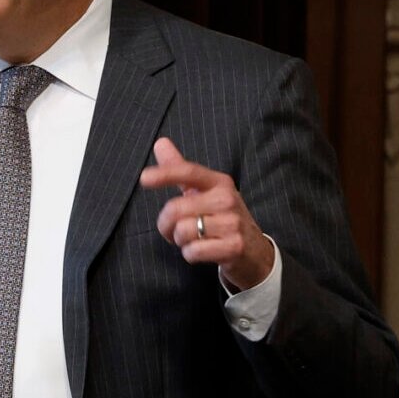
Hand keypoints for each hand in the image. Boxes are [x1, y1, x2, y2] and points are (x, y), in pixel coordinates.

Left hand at [138, 136, 275, 290]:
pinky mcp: (234, 246)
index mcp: (219, 183)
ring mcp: (233, 223)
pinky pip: (193, 251)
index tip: (144, 178)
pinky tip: (204, 251)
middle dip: (166, 225)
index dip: (165, 174)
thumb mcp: (205, 191)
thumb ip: (180, 169)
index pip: (189, 172)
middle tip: (176, 230)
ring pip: (182, 231)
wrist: (254, 249)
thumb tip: (160, 142)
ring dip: (180, 241)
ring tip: (194, 239)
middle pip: (175, 209)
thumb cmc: (222, 217)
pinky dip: (191, 254)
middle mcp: (227, 199)